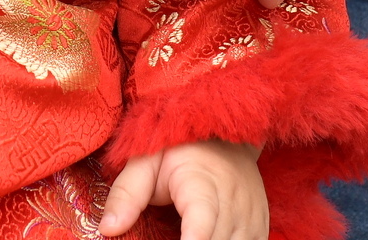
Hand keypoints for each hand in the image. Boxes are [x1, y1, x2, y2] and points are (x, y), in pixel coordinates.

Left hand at [102, 139, 266, 239]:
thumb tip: (108, 229)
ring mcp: (252, 217)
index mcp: (202, 182)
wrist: (224, 136)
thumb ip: (126, 194)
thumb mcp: (146, 161)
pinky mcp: (259, 228)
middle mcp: (234, 202)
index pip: (202, 221)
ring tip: (179, 235)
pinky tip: (201, 239)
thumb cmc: (179, 149)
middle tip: (165, 237)